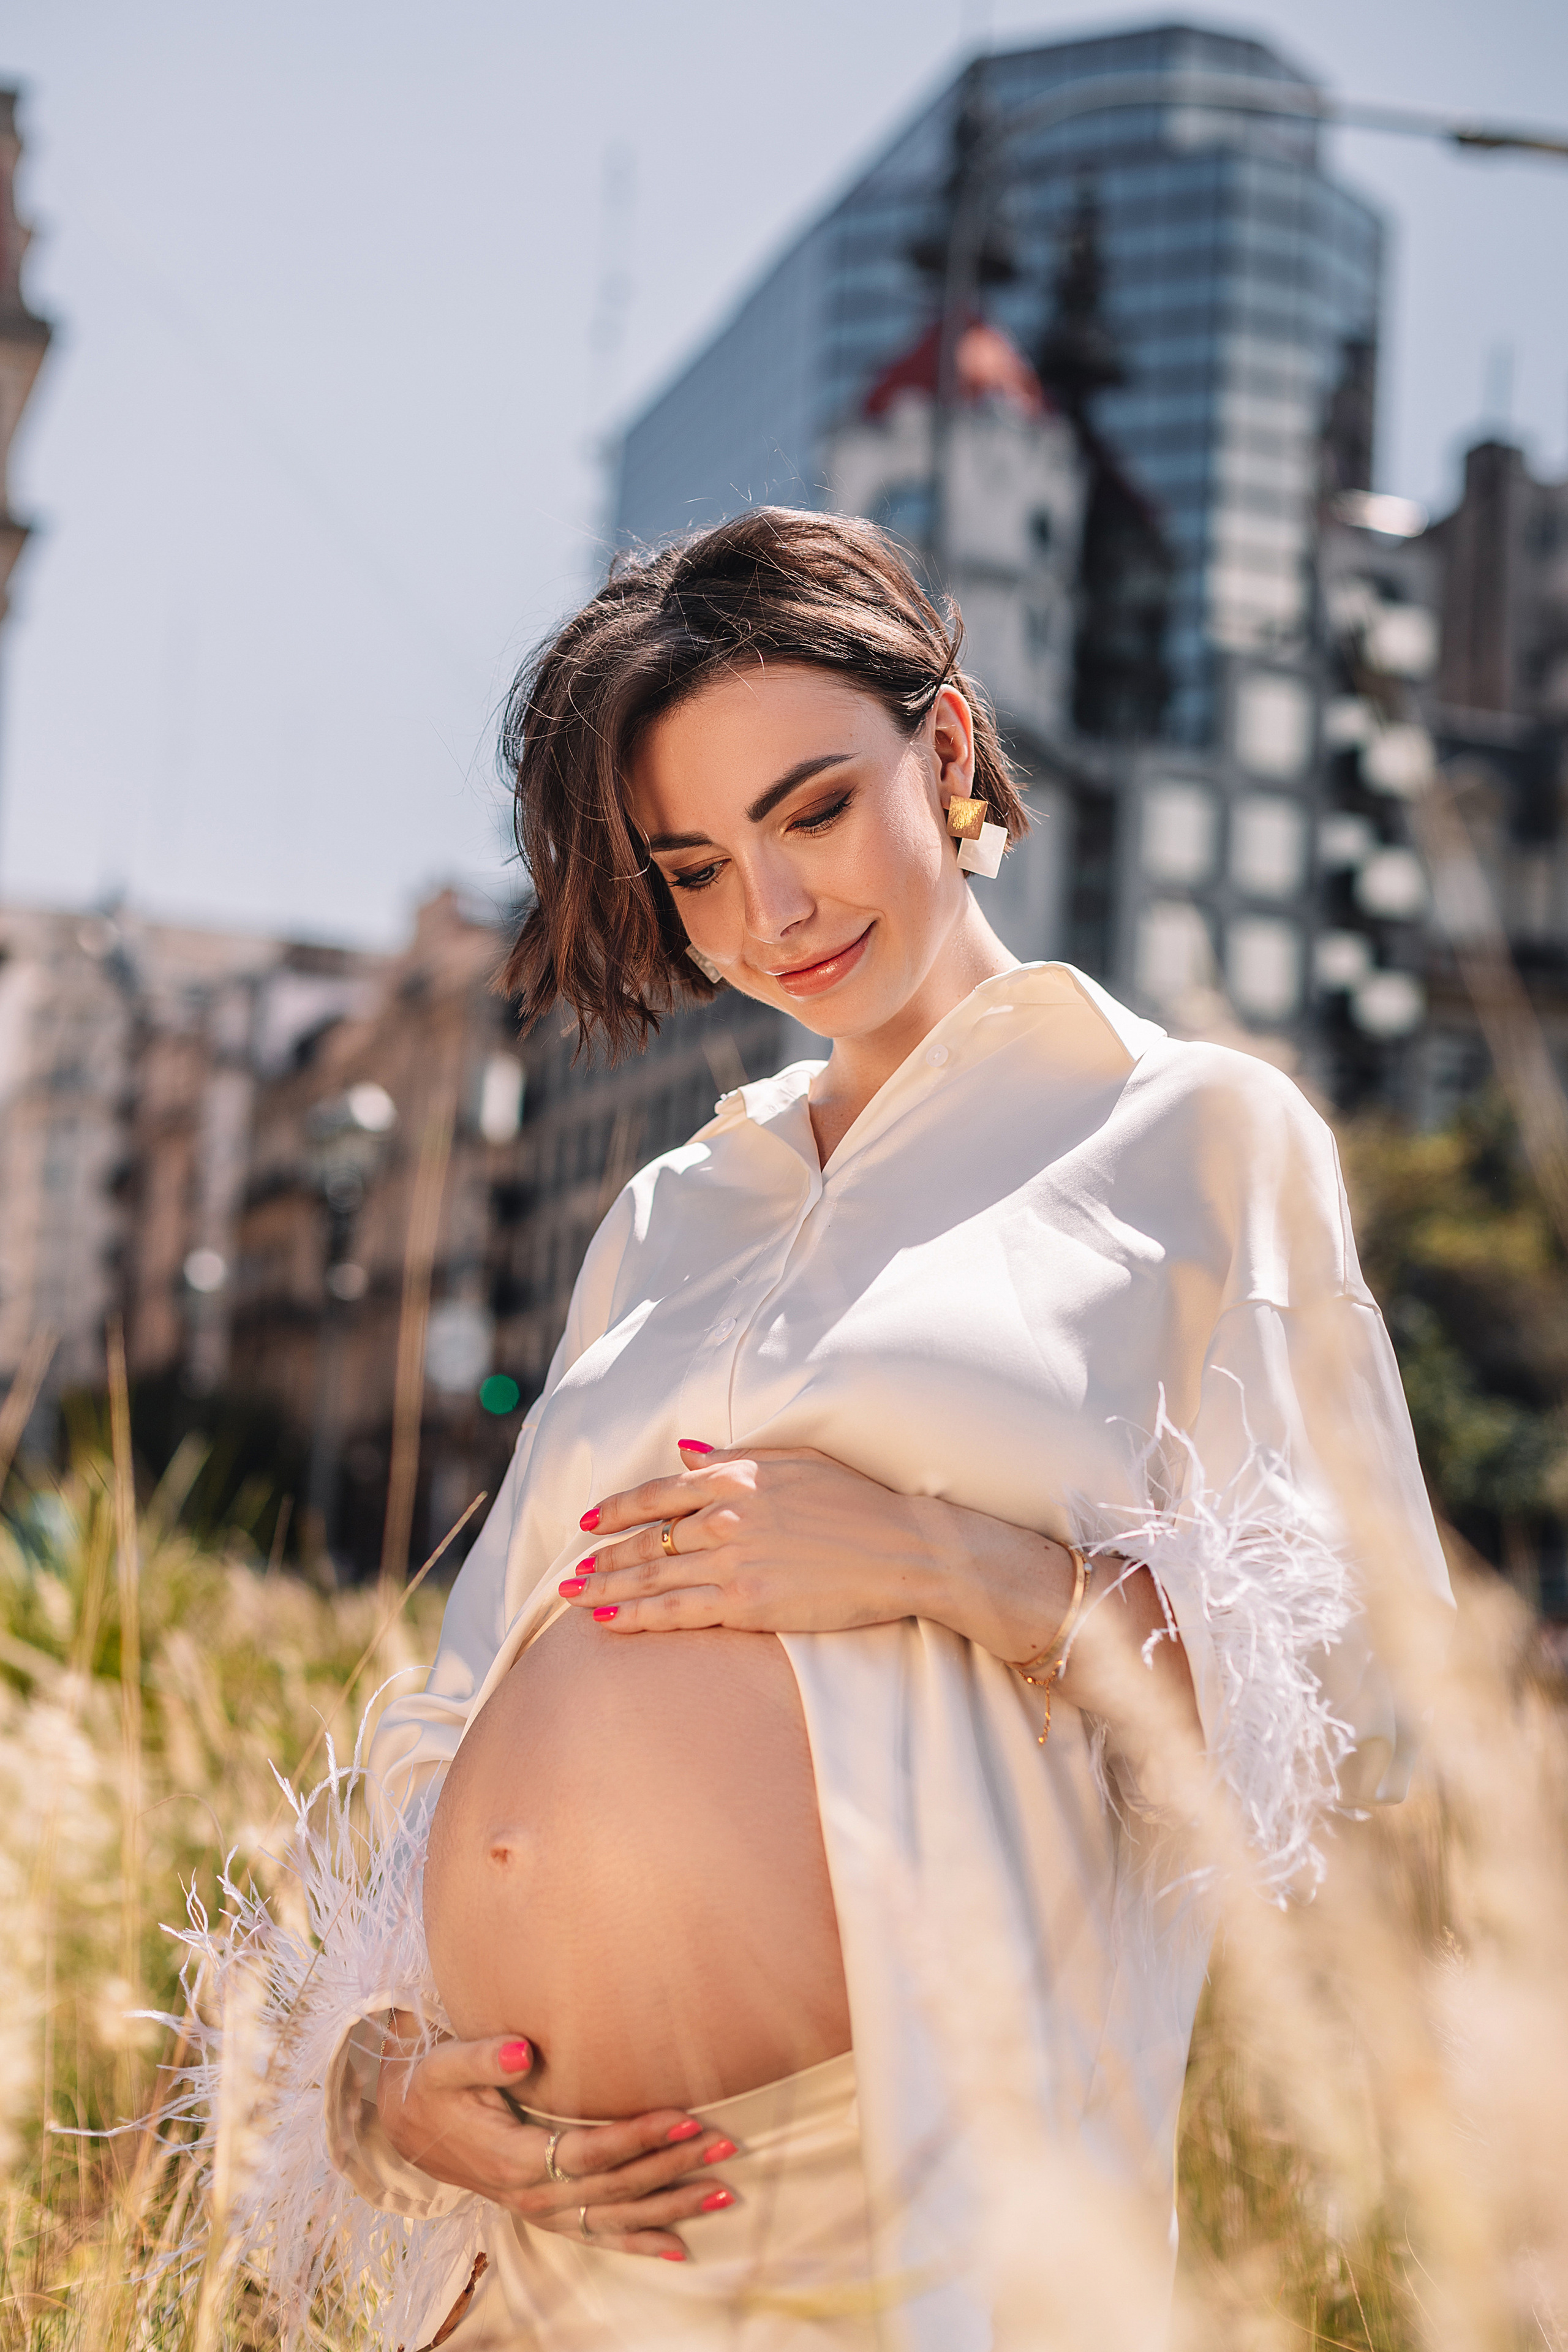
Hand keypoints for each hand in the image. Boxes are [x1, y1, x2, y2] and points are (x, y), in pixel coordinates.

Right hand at [375, 2017, 738, 2259]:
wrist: (406, 2125)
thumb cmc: (434, 2086)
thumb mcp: (445, 2064)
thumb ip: (482, 2057)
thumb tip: (522, 2050)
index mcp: (513, 2158)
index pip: (591, 2151)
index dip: (639, 2137)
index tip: (685, 2115)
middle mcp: (531, 2194)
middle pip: (615, 2187)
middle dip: (672, 2166)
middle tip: (724, 2143)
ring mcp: (540, 2209)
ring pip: (615, 2218)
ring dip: (671, 2207)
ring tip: (723, 2192)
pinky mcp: (546, 2212)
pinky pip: (598, 2236)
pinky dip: (640, 2243)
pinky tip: (680, 2246)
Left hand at [560, 1442, 930, 1634]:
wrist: (904, 1548)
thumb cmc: (856, 1501)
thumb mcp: (796, 1460)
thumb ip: (734, 1459)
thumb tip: (687, 1451)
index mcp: (737, 1477)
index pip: (659, 1492)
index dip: (618, 1509)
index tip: (589, 1521)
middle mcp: (726, 1516)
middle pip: (646, 1539)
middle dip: (602, 1557)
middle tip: (569, 1572)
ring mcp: (734, 1560)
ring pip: (652, 1577)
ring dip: (606, 1588)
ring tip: (573, 1597)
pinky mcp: (748, 1602)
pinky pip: (677, 1611)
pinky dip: (637, 1616)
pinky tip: (609, 1622)